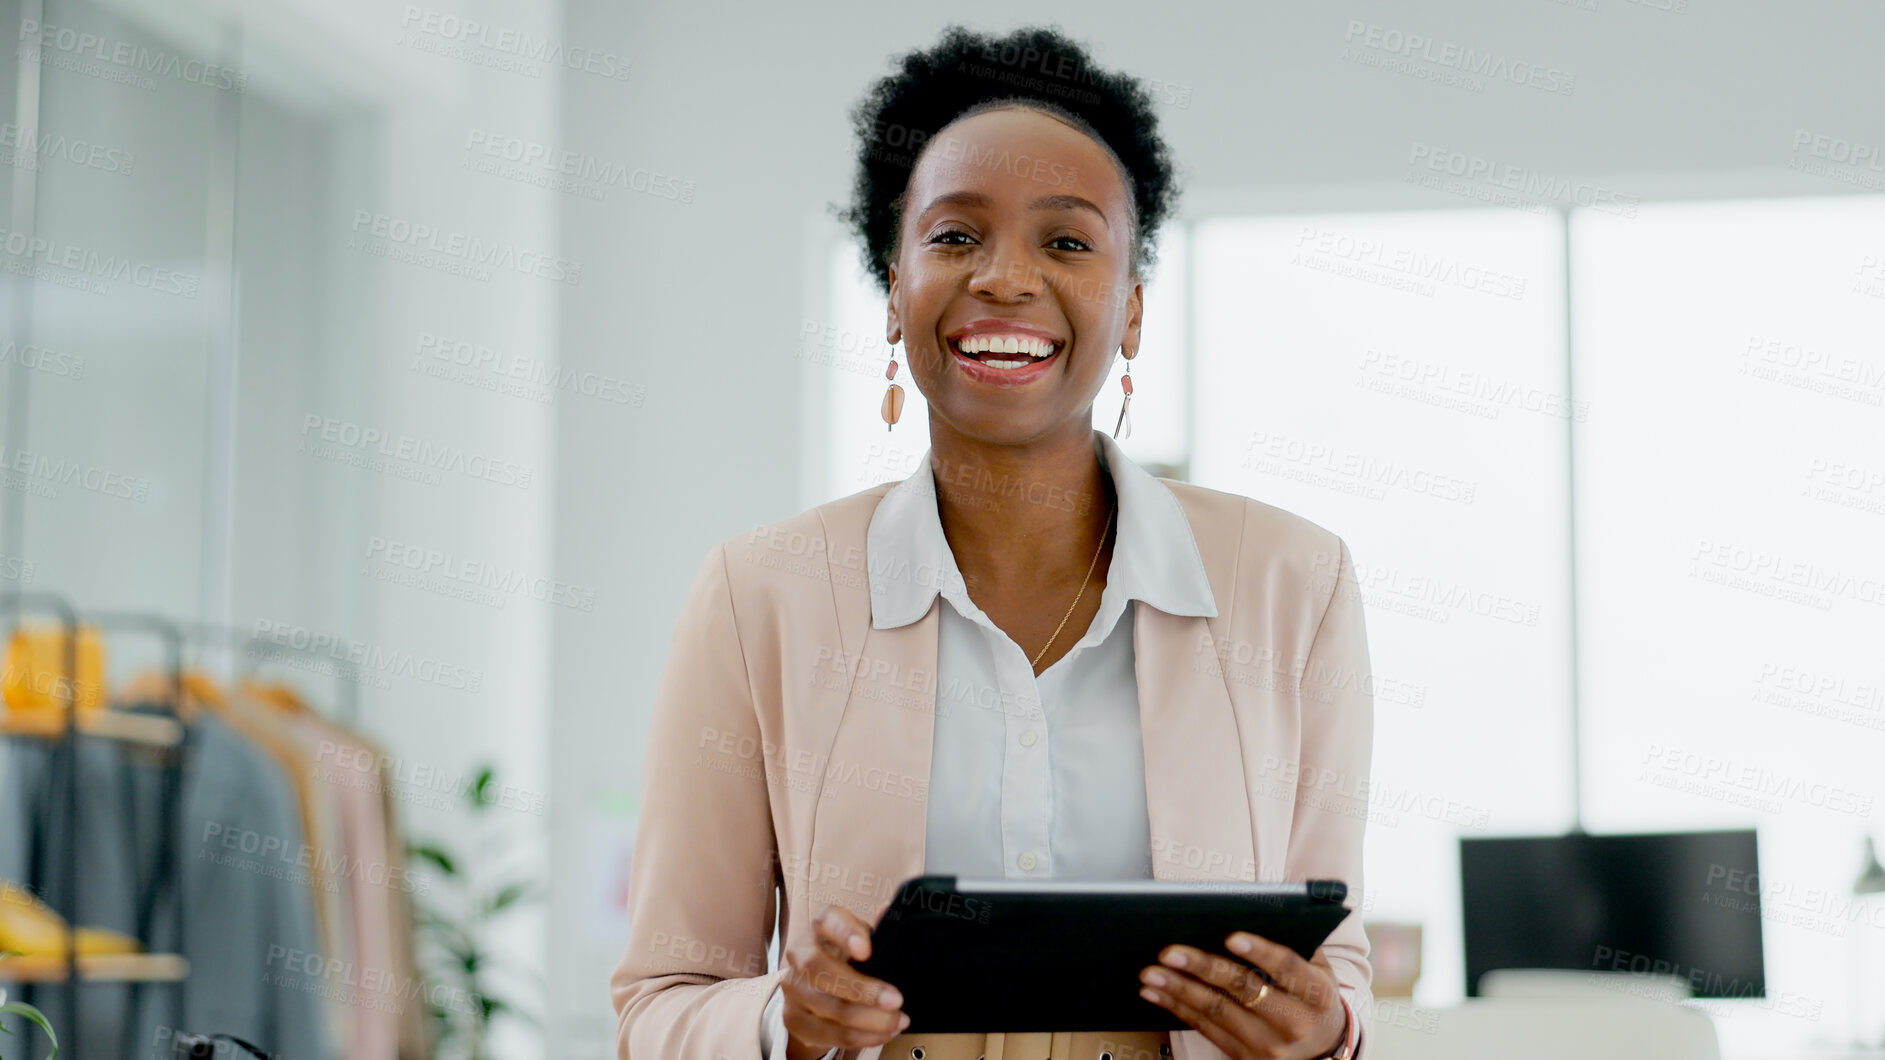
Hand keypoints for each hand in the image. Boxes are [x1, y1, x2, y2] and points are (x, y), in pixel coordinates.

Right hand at [779, 904, 909, 1059]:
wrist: (818, 989)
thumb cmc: (847, 957)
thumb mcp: (863, 939)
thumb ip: (876, 928)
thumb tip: (890, 908)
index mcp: (820, 927)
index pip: (826, 921)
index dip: (845, 933)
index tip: (867, 950)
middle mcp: (799, 953)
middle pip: (818, 968)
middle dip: (860, 988)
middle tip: (895, 999)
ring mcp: (792, 987)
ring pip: (826, 1006)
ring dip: (867, 1019)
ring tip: (897, 1021)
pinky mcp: (793, 1018)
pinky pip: (827, 1033)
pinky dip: (860, 1036)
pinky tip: (882, 1033)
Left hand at [1138, 934, 1347, 1059]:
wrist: (1319, 1045)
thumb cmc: (1311, 995)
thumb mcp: (1318, 968)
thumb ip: (1295, 943)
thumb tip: (1255, 909)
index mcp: (1316, 994)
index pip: (1287, 968)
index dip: (1260, 951)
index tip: (1231, 936)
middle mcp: (1293, 1022)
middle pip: (1245, 989)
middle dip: (1204, 967)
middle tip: (1171, 951)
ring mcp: (1267, 1045)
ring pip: (1217, 1010)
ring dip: (1180, 989)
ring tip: (1152, 971)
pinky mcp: (1244, 1056)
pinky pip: (1205, 1028)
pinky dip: (1177, 1008)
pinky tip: (1156, 992)